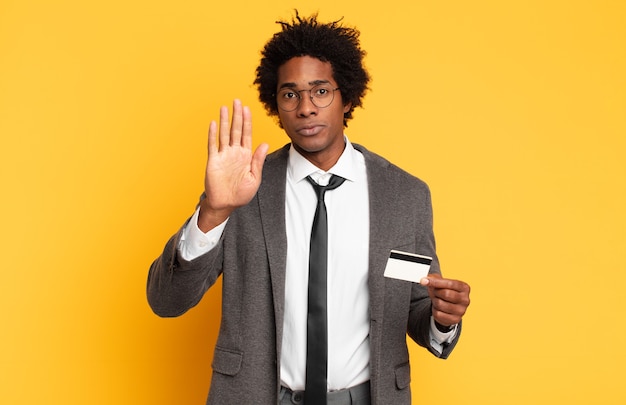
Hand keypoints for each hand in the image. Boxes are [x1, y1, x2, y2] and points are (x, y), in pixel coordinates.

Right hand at [198, 99, 268, 231]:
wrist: (226, 205)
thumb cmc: (241, 194)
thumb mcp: (254, 178)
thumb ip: (258, 161)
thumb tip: (264, 144)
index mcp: (246, 156)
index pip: (247, 134)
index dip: (247, 121)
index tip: (247, 108)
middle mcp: (234, 153)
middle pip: (236, 130)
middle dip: (237, 115)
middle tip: (237, 101)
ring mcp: (223, 156)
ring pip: (224, 134)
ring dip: (224, 121)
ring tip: (225, 107)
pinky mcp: (213, 161)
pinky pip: (213, 145)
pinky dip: (213, 134)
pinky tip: (214, 123)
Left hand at [420, 274, 470, 326]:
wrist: (448, 307)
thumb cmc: (445, 292)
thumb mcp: (441, 283)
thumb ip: (434, 279)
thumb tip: (425, 280)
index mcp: (464, 288)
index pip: (450, 283)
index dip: (436, 281)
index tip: (424, 280)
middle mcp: (465, 300)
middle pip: (446, 294)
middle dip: (436, 292)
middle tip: (435, 292)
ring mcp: (461, 311)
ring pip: (440, 304)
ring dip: (434, 301)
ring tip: (437, 300)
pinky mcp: (455, 319)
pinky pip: (438, 314)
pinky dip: (434, 310)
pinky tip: (438, 308)